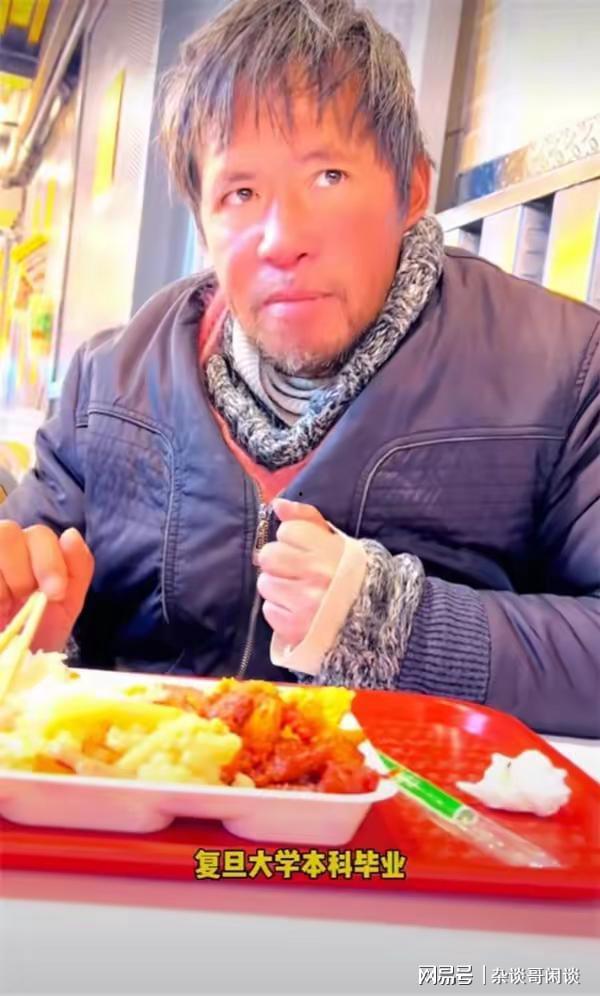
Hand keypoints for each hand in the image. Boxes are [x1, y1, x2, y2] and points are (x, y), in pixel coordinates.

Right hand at [0, 522, 93, 650]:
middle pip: (8, 532)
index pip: (39, 534)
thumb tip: (70, 533)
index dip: (49, 561)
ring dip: (1, 579)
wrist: (11, 669)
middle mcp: (2, 551)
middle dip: (22, 570)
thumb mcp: (64, 606)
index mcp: (29, 553)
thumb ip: (77, 568)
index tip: (55, 594)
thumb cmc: (36, 637)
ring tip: (2, 606)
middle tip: (23, 600)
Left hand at [257, 498, 343, 647]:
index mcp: (330, 550)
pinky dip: (280, 610)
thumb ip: (306, 518)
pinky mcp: (296, 627)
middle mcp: (317, 574)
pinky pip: (269, 610)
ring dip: (278, 586)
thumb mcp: (339, 541)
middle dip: (279, 561)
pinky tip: (298, 609)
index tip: (307, 550)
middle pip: (269, 555)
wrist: (377, 619)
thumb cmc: (354, 576)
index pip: (287, 531)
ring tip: (298, 591)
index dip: (294, 539)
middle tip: (296, 570)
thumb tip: (276, 504)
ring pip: (265, 583)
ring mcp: (305, 602)